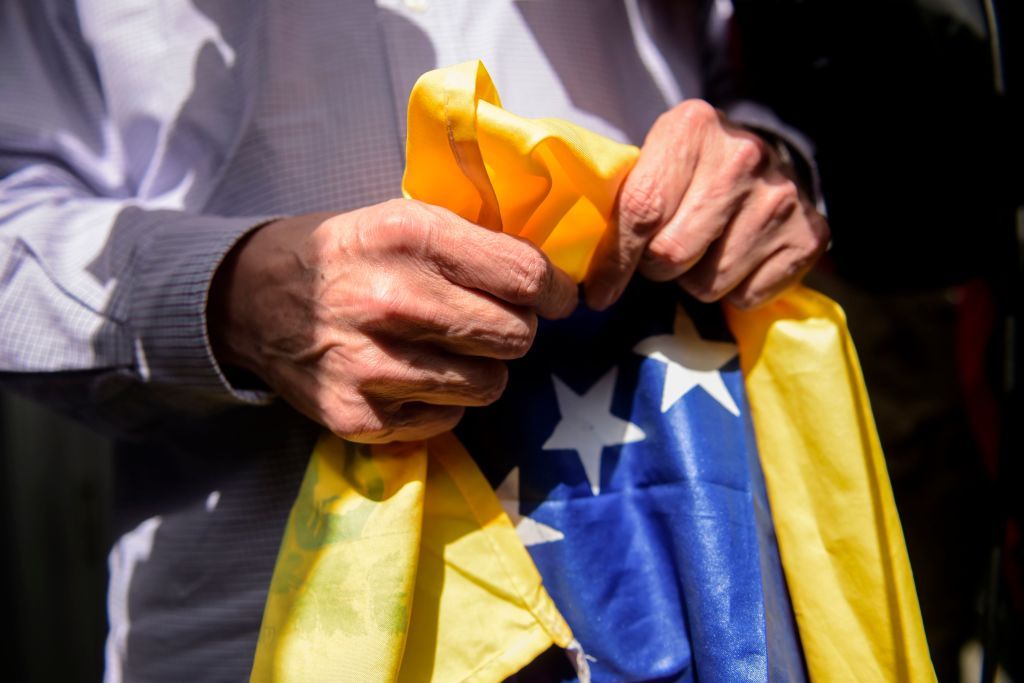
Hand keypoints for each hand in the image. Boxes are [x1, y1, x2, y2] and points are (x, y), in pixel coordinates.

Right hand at [209, 199, 576, 442]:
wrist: (250, 299)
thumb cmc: (347, 255)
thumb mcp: (403, 219)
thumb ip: (474, 243)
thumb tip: (553, 277)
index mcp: (411, 236)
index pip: (524, 275)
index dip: (554, 290)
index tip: (555, 298)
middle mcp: (393, 300)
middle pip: (516, 335)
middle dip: (515, 329)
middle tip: (489, 322)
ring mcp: (371, 365)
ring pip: (489, 384)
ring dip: (481, 369)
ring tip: (445, 350)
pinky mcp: (357, 417)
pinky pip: (448, 420)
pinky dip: (442, 403)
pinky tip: (410, 376)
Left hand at [585, 99, 828, 309]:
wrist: (772, 156)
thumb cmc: (694, 168)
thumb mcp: (655, 161)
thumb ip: (622, 202)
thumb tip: (585, 276)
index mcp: (692, 127)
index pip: (640, 211)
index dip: (614, 262)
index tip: (598, 293)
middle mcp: (742, 156)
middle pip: (672, 255)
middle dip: (658, 266)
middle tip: (668, 250)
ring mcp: (781, 196)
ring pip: (708, 283)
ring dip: (697, 279)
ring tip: (708, 247)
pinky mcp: (810, 235)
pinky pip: (746, 297)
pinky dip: (736, 290)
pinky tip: (740, 256)